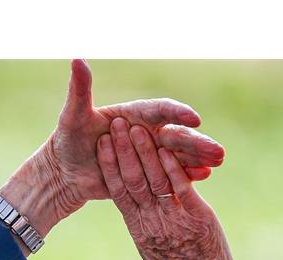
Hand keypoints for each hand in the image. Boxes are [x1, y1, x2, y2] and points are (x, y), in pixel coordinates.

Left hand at [44, 59, 225, 218]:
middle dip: (197, 141)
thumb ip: (80, 90)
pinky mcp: (146, 175)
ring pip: (177, 155)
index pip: (161, 110)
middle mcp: (147, 133)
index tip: (193, 118)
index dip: (177, 113)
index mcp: (135, 114)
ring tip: (216, 162)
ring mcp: (148, 156)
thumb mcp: (73, 115)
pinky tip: (203, 177)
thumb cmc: (68, 139)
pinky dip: (186, 176)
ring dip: (198, 158)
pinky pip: (169, 176)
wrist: (65, 171)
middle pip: (176, 135)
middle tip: (217, 149)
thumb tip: (77, 59)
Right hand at [97, 117, 235, 259]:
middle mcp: (152, 221)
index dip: (110, 167)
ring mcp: (173, 218)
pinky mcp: (197, 217)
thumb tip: (139, 210)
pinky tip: (165, 147)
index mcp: (139, 229)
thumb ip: (147, 227)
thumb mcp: (154, 250)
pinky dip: (172, 166)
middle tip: (114, 124)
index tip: (102, 145)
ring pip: (153, 180)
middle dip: (123, 151)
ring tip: (136, 128)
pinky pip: (180, 188)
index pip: (119, 192)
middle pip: (132, 181)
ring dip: (144, 152)